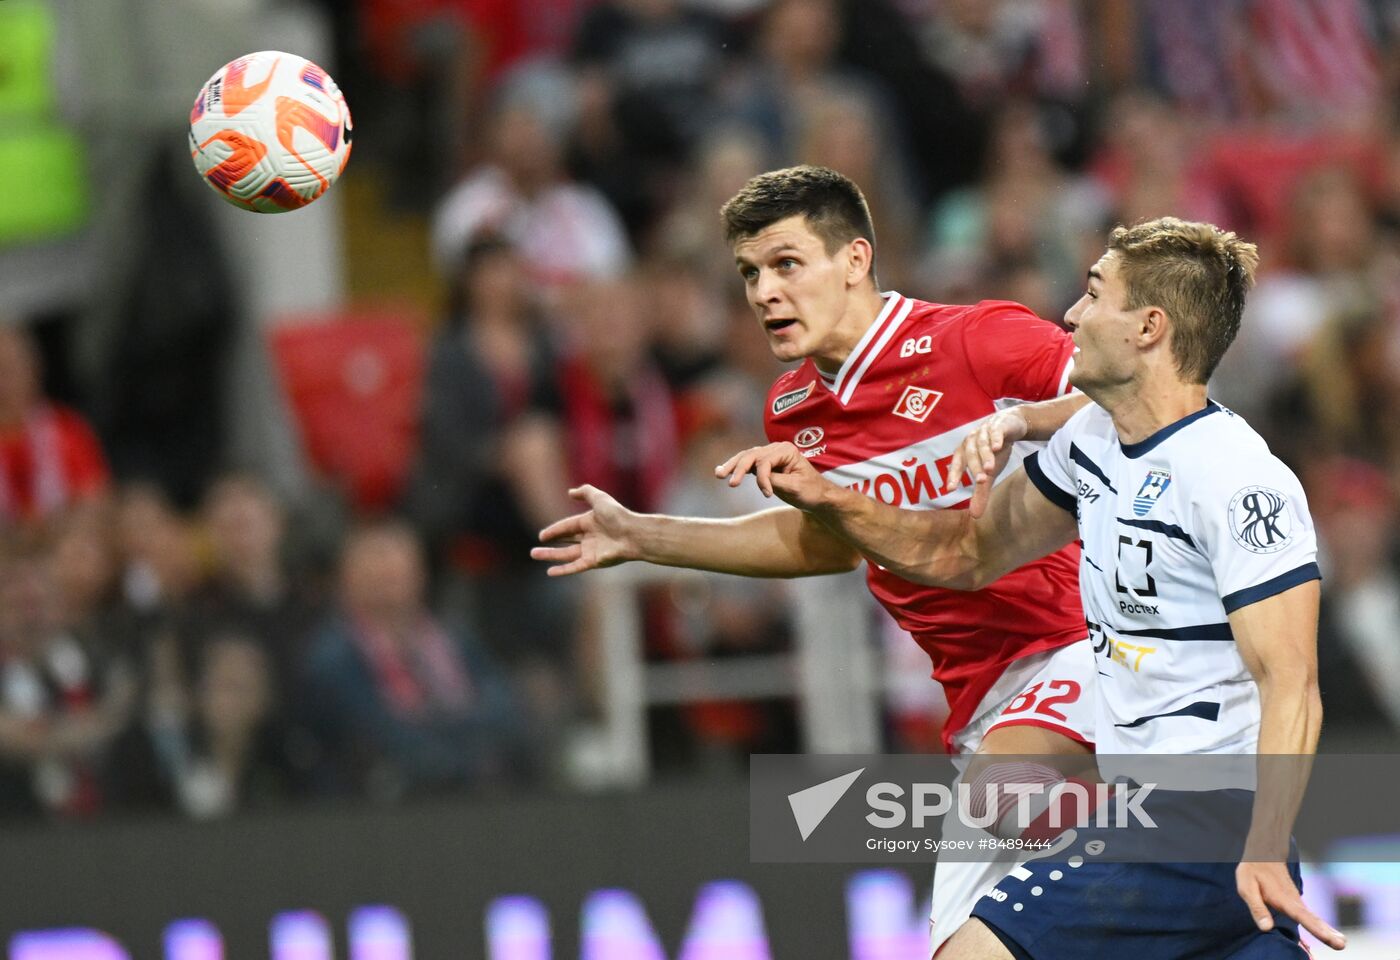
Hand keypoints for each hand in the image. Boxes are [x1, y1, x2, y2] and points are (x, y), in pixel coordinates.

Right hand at [531, 485, 635, 575]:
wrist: (632, 534)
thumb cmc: (617, 515)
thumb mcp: (599, 498)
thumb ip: (585, 492)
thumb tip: (570, 492)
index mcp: (590, 522)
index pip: (567, 526)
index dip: (554, 530)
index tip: (541, 535)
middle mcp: (590, 537)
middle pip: (566, 542)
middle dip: (550, 546)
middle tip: (534, 551)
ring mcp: (591, 551)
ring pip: (566, 555)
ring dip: (550, 556)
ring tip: (534, 554)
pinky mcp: (594, 562)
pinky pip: (575, 566)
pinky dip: (563, 570)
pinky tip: (550, 572)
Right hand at [714, 442, 831, 510]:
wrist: (819, 496)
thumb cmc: (811, 491)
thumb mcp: (794, 487)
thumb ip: (774, 480)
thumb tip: (757, 476)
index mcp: (787, 450)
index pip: (765, 462)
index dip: (762, 479)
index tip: (767, 495)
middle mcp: (777, 448)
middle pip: (752, 455)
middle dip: (738, 468)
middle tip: (729, 483)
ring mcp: (770, 454)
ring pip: (747, 457)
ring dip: (732, 466)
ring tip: (718, 474)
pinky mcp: (766, 463)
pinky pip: (748, 463)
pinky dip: (737, 468)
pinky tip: (723, 472)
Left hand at [947, 408, 1028, 518]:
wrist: (1010, 424)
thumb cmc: (993, 450)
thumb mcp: (989, 472)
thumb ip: (981, 492)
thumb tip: (975, 516)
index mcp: (965, 452)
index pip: (957, 465)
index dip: (953, 476)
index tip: (950, 489)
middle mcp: (971, 441)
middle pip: (970, 455)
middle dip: (975, 468)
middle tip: (980, 482)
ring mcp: (983, 431)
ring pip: (982, 444)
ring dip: (985, 456)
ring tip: (990, 469)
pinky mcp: (998, 425)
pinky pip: (995, 432)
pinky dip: (995, 439)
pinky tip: (998, 447)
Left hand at [1236, 861, 1344, 950]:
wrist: (1264, 853)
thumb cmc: (1252, 870)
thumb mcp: (1246, 888)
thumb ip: (1257, 908)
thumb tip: (1266, 928)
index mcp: (1284, 900)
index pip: (1303, 917)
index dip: (1318, 930)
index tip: (1334, 940)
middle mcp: (1294, 901)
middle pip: (1313, 919)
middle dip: (1327, 933)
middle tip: (1342, 944)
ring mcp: (1296, 901)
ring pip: (1313, 918)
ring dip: (1327, 931)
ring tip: (1341, 943)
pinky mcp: (1295, 902)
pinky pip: (1309, 917)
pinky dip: (1320, 926)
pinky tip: (1328, 934)